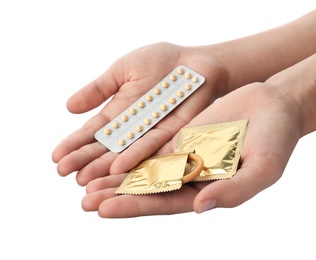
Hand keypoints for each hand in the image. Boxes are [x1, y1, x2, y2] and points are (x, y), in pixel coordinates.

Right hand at [52, 42, 227, 184]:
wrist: (195, 62)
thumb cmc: (160, 61)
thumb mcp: (122, 70)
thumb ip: (99, 89)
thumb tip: (68, 107)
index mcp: (118, 112)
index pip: (92, 132)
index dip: (74, 144)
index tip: (55, 157)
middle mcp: (132, 127)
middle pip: (104, 147)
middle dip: (84, 160)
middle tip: (63, 173)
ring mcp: (150, 132)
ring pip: (124, 153)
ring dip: (104, 167)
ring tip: (84, 179)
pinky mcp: (171, 134)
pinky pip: (152, 147)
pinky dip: (135, 157)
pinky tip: (118, 169)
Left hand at [82, 83, 301, 217]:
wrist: (273, 106)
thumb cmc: (276, 139)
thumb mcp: (262, 168)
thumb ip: (233, 191)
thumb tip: (199, 207)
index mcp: (206, 190)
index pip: (165, 204)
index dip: (135, 207)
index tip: (104, 209)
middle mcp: (190, 176)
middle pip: (147, 188)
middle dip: (116, 195)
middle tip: (85, 200)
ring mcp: (183, 153)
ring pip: (143, 166)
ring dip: (115, 173)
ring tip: (85, 180)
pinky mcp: (179, 134)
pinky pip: (150, 141)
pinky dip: (130, 147)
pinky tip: (107, 151)